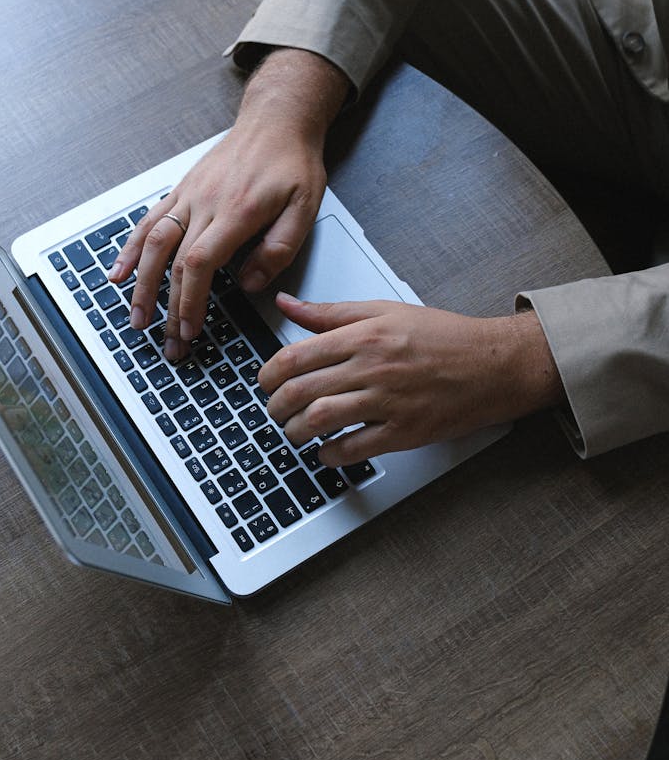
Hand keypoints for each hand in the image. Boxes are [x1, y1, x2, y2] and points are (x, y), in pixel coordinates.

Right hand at [108, 49, 348, 358]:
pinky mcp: (181, 191)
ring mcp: (188, 196)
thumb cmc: (292, 164)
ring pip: (153, 243)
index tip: (189, 329)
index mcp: (236, 212)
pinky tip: (119, 272)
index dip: (189, 300)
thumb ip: (279, 248)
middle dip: (166, 308)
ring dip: (141, 284)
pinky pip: (148, 221)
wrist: (276, 121)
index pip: (199, 263)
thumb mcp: (305, 208)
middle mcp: (205, 204)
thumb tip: (250, 284)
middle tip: (166, 342)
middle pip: (172, 262)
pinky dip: (130, 248)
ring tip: (135, 317)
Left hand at [259, 294, 563, 464]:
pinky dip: (331, 455)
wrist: (493, 365)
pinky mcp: (404, 431)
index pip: (296, 356)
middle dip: (276, 407)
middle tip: (275, 412)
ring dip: (297, 432)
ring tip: (296, 432)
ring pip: (321, 420)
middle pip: (301, 391)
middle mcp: (373, 366)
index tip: (266, 383)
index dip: (269, 375)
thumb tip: (287, 305)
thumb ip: (331, 313)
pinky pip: (354, 448)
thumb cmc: (443, 337)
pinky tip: (326, 451)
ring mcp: (388, 401)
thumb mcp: (385, 311)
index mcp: (364, 335)